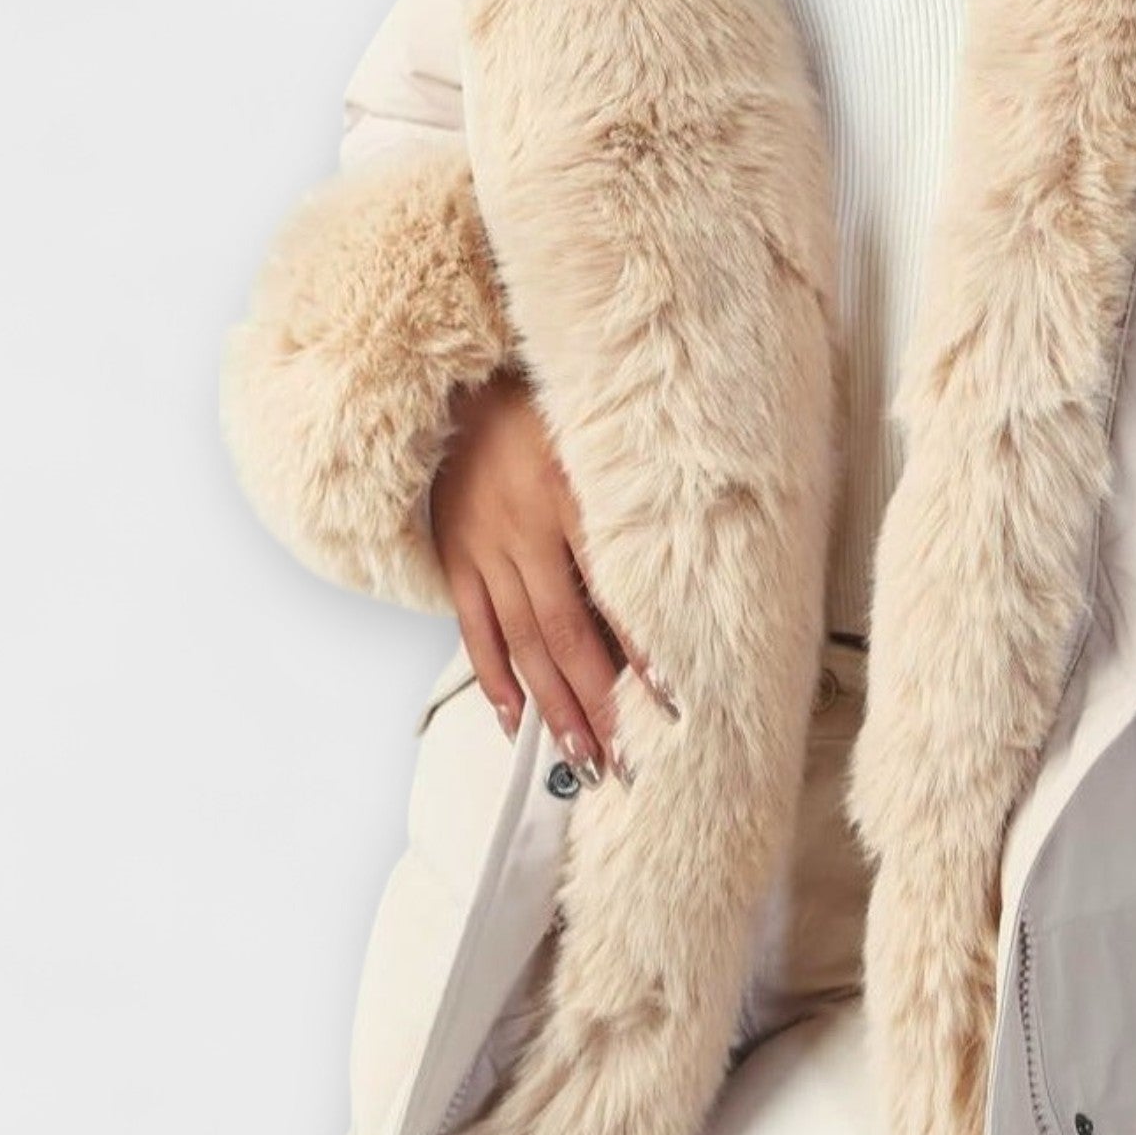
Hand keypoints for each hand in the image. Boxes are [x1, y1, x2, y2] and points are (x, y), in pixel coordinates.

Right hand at [430, 369, 662, 784]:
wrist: (466, 376)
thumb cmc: (551, 407)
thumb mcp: (598, 439)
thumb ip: (632, 499)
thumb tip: (682, 572)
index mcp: (570, 493)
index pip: (615, 588)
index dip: (644, 649)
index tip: (673, 700)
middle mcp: (523, 525)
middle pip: (565, 632)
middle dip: (599, 701)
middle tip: (628, 758)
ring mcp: (482, 544)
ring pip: (522, 643)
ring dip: (554, 707)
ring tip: (584, 758)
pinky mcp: (453, 555)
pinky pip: (474, 630)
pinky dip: (496, 681)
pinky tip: (518, 723)